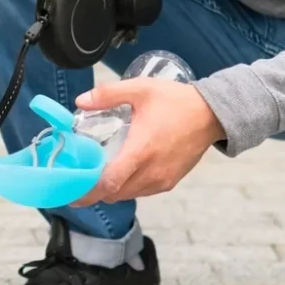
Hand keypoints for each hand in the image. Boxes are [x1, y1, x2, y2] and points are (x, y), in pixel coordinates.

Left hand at [71, 78, 225, 205]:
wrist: (212, 115)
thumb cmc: (176, 102)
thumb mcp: (141, 89)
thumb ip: (108, 94)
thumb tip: (80, 101)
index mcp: (141, 151)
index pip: (110, 183)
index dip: (88, 192)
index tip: (71, 194)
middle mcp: (151, 171)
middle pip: (114, 193)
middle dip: (95, 190)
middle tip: (80, 180)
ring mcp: (162, 180)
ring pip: (127, 194)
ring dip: (111, 189)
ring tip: (99, 175)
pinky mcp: (170, 182)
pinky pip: (142, 192)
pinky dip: (128, 187)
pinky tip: (123, 173)